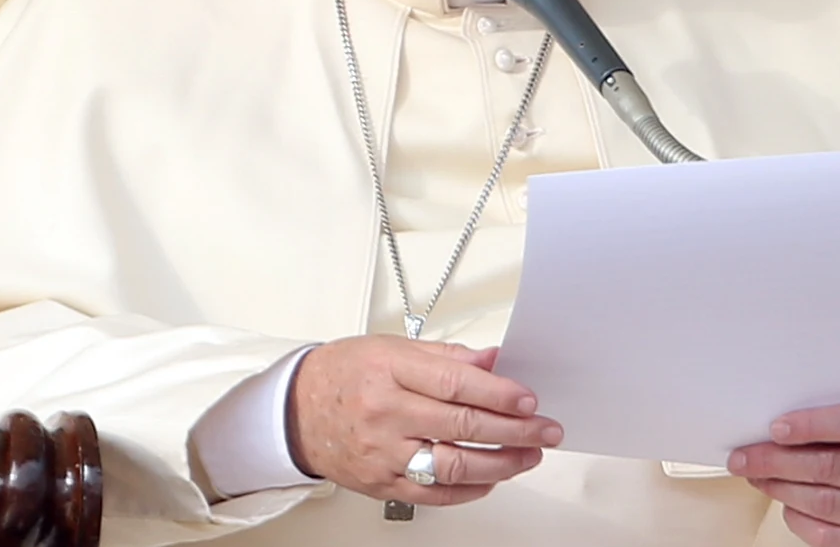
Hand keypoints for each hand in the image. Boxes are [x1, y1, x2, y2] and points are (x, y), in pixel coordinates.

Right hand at [287, 336, 562, 507]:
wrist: (295, 412)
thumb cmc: (342, 374)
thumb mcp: (391, 348)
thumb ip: (445, 356)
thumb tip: (493, 361)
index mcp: (387, 370)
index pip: (455, 383)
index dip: (500, 393)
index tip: (529, 399)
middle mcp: (384, 413)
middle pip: (461, 425)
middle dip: (514, 429)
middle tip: (545, 430)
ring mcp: (382, 453)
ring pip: (453, 465)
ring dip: (500, 463)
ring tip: (527, 456)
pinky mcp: (381, 483)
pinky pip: (434, 492)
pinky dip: (469, 488)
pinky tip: (491, 478)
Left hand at [728, 395, 839, 546]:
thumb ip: (832, 410)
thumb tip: (776, 424)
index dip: (811, 426)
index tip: (775, 427)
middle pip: (830, 468)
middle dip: (777, 462)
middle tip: (743, 457)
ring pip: (824, 503)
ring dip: (780, 489)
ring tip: (755, 476)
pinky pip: (828, 535)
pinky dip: (796, 518)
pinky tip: (782, 500)